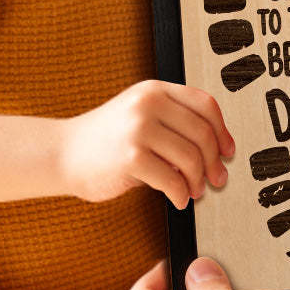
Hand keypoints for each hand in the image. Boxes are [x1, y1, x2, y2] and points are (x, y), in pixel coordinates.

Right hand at [58, 81, 235, 208]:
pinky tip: (178, 199)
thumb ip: (175, 123)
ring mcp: (138, 128)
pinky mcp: (130, 157)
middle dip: (215, 162)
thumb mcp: (142, 116)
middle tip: (217, 179)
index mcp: (155, 90)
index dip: (222, 131)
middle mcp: (148, 103)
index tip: (228, 151)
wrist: (62, 153)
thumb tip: (218, 151)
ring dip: (198, 180)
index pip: (205, 105)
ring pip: (191, 157)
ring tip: (194, 190)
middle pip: (202, 133)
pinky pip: (172, 179)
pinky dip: (180, 194)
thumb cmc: (107, 140)